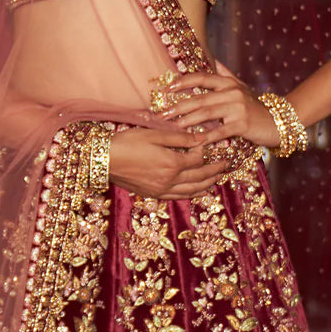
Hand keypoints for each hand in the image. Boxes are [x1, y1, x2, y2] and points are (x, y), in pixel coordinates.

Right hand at [107, 124, 231, 199]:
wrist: (104, 160)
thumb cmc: (127, 142)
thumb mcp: (154, 134)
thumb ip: (180, 138)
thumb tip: (201, 138)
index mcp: (172, 163)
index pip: (198, 159)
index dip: (204, 150)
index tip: (207, 142)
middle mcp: (170, 180)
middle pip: (200, 177)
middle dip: (215, 170)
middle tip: (226, 164)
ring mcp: (161, 190)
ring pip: (191, 190)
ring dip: (207, 184)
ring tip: (218, 178)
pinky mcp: (153, 195)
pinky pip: (178, 197)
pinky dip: (192, 194)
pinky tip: (200, 192)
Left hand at [164, 60, 281, 148]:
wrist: (278, 122)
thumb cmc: (256, 107)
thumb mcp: (242, 87)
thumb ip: (226, 74)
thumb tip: (213, 59)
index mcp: (228, 83)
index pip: (202, 78)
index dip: (183, 82)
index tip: (166, 88)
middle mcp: (232, 92)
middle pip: (199, 98)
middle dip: (178, 106)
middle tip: (161, 114)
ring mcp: (237, 108)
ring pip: (207, 113)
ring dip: (187, 120)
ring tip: (172, 126)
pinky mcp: (242, 124)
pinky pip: (220, 131)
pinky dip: (206, 137)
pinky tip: (194, 142)